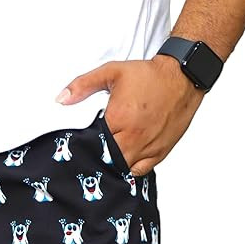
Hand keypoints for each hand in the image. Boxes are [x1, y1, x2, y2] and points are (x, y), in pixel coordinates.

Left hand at [55, 55, 205, 175]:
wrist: (184, 76)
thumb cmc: (149, 75)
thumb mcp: (112, 72)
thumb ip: (83, 85)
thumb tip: (61, 98)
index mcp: (119, 118)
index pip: (94, 143)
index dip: (85, 146)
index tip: (81, 145)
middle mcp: (134, 136)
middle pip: (107, 159)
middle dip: (97, 158)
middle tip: (90, 155)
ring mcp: (148, 147)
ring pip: (122, 168)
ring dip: (112, 166)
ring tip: (104, 160)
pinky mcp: (159, 152)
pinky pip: (140, 171)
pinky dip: (130, 169)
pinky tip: (123, 162)